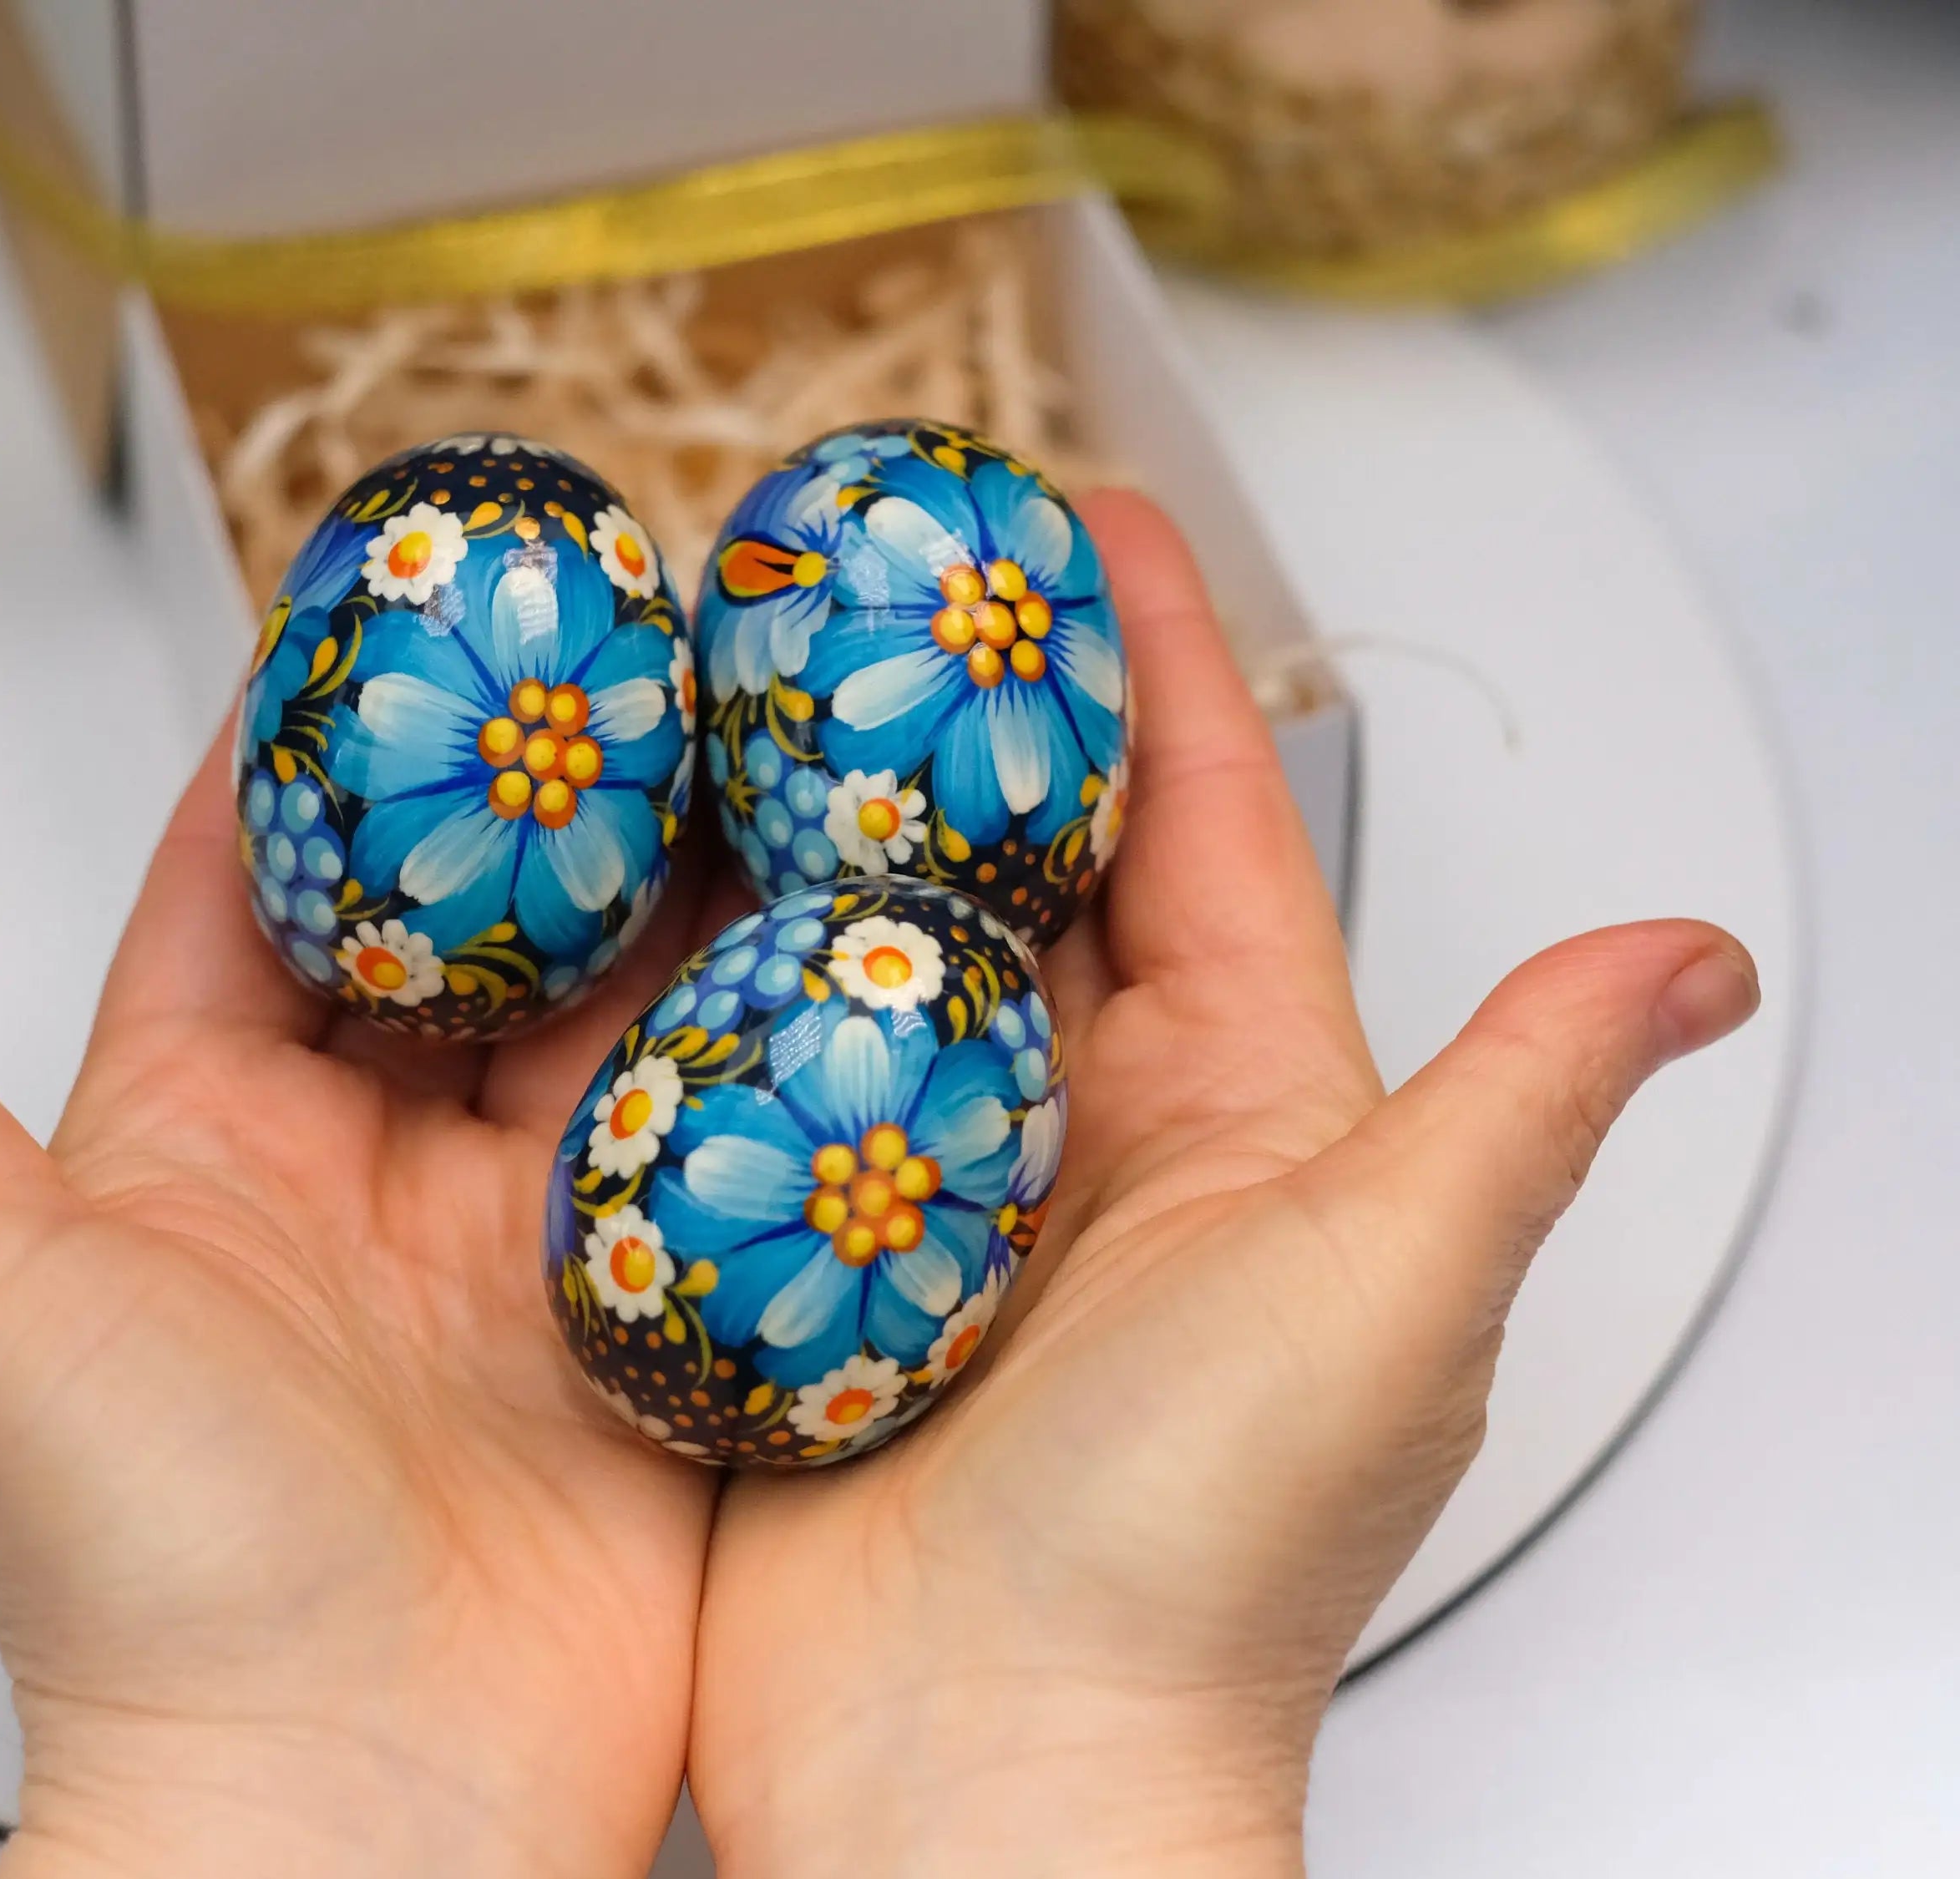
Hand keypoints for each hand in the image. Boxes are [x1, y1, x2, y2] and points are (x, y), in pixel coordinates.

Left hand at [0, 735, 732, 1877]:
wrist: (351, 1798)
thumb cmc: (140, 1577)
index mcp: (202, 1140)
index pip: (252, 895)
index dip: (306, 750)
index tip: (372, 610)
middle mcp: (367, 1177)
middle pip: (458, 934)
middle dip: (524, 792)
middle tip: (609, 655)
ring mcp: (517, 1241)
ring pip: (605, 1014)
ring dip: (664, 894)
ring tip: (738, 747)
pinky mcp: (649, 1312)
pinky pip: (716, 1140)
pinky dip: (764, 1039)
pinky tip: (821, 926)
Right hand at [685, 493, 1761, 1876]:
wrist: (983, 1769)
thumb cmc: (1204, 1561)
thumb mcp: (1393, 1286)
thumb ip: (1523, 1099)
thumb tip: (1696, 962)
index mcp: (1237, 1108)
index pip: (1201, 830)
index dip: (1152, 665)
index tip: (1082, 523)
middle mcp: (1078, 1135)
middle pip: (1011, 866)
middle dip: (944, 711)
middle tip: (857, 572)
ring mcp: (922, 1194)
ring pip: (862, 953)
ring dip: (799, 824)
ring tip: (717, 686)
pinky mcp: (791, 1260)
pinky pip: (735, 1075)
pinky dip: (686, 979)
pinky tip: (624, 886)